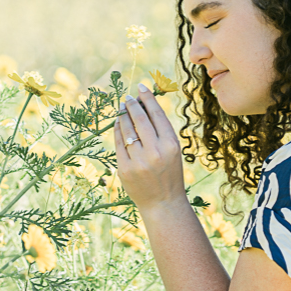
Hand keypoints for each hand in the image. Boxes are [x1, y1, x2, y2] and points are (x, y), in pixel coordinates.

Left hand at [114, 85, 187, 212]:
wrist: (163, 203)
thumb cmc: (170, 175)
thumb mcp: (173, 152)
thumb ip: (161, 132)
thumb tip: (144, 106)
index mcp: (171, 145)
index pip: (157, 114)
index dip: (148, 98)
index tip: (141, 87)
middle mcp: (155, 152)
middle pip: (140, 119)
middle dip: (132, 104)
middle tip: (127, 97)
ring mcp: (138, 161)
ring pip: (127, 129)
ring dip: (123, 115)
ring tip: (122, 108)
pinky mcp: (125, 169)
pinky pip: (118, 144)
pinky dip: (117, 130)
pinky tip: (118, 123)